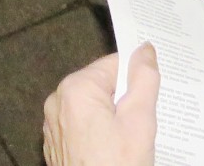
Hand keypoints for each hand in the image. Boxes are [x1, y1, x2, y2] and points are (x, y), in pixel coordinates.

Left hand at [42, 46, 158, 165]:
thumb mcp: (140, 121)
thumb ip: (144, 79)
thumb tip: (144, 49)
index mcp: (75, 88)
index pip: (115, 65)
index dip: (136, 81)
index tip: (150, 100)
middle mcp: (58, 101)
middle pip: (103, 86)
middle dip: (125, 103)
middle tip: (140, 128)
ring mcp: (54, 125)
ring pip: (94, 108)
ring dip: (113, 121)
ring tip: (126, 146)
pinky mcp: (56, 144)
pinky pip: (82, 128)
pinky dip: (99, 136)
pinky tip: (112, 154)